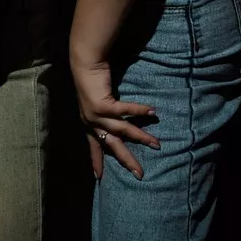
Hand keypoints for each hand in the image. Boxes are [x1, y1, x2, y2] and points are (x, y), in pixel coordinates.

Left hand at [70, 56, 159, 179]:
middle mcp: (92, 122)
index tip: (99, 177)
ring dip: (141, 137)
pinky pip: (125, 110)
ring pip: (123, 130)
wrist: (84, 64)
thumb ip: (104, 112)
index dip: (97, 160)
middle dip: (126, 160)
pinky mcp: (103, 104)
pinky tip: (152, 112)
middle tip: (139, 174)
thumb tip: (115, 119)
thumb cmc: (90, 79)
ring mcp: (97, 115)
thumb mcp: (95, 101)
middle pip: (112, 145)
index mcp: (88, 123)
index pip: (94, 146)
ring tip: (156, 144)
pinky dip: (140, 111)